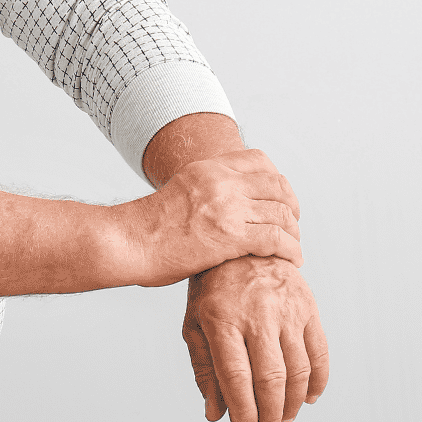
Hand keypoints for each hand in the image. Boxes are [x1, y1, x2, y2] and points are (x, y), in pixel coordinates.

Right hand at [117, 149, 303, 286]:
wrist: (128, 242)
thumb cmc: (147, 227)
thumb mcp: (180, 191)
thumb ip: (205, 191)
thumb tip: (222, 205)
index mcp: (208, 168)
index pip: (259, 160)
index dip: (277, 180)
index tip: (281, 199)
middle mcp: (220, 182)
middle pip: (276, 185)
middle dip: (292, 206)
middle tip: (293, 225)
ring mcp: (226, 207)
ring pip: (281, 213)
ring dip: (294, 232)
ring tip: (294, 247)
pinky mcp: (229, 237)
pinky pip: (276, 239)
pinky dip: (291, 250)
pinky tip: (293, 260)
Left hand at [183, 255, 328, 421]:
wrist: (242, 242)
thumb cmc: (213, 288)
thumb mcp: (196, 322)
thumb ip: (204, 367)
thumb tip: (215, 414)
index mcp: (221, 317)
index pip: (236, 375)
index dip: (243, 409)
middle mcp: (256, 313)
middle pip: (270, 377)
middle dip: (269, 414)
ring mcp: (285, 308)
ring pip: (297, 370)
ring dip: (293, 404)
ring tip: (282, 421)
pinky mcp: (307, 305)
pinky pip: (319, 352)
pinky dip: (317, 381)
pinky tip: (307, 397)